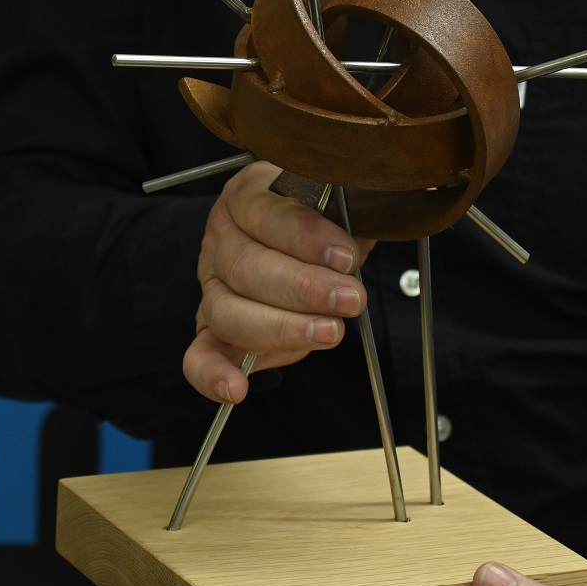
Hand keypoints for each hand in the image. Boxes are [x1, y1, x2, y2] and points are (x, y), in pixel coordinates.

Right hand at [183, 161, 373, 404]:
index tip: (346, 256)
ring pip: (228, 311)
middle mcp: (220, 239)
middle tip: (350, 299)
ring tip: (330, 333)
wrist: (292, 245)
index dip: (305, 237)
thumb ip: (354, 207)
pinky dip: (213, 374)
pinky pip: (198, 355)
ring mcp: (212, 286)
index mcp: (247, 195)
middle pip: (246, 267)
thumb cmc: (319, 222)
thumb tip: (388, 216)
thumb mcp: (338, 202)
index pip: (265, 213)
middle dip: (303, 288)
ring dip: (281, 327)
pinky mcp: (212, 329)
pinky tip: (236, 389)